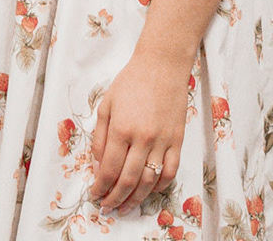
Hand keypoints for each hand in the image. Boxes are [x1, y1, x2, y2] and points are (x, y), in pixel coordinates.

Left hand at [89, 48, 190, 214]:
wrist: (162, 66)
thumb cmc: (130, 82)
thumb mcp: (106, 106)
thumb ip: (100, 138)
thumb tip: (99, 166)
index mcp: (121, 129)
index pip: (109, 170)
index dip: (100, 187)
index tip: (95, 194)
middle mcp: (142, 138)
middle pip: (128, 181)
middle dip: (115, 199)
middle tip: (107, 207)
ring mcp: (162, 141)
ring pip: (149, 182)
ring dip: (136, 199)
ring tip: (125, 207)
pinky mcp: (177, 141)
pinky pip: (170, 172)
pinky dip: (160, 186)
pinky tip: (149, 190)